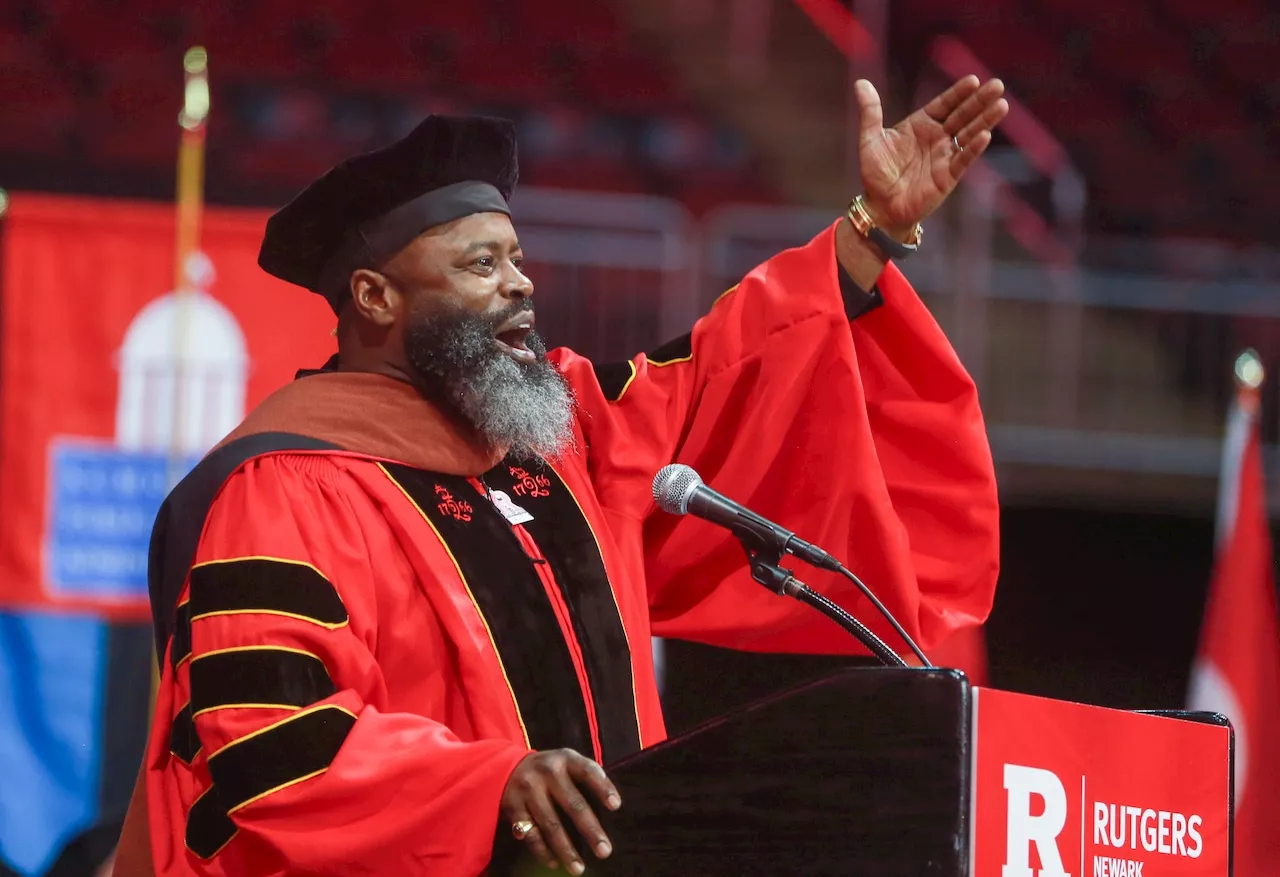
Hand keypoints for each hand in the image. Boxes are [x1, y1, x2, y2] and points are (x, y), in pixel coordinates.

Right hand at [501, 749, 620, 874]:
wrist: (506, 767)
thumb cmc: (549, 770)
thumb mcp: (566, 761)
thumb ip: (586, 774)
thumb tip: (613, 803)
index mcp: (565, 759)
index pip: (588, 771)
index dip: (602, 787)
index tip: (616, 806)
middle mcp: (547, 773)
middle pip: (572, 804)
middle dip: (590, 829)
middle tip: (604, 851)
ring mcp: (529, 790)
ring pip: (550, 824)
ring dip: (566, 849)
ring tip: (578, 868)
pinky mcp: (514, 807)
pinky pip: (530, 834)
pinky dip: (542, 851)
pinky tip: (554, 863)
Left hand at [854, 75, 1008, 235]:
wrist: (880, 207)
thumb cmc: (875, 174)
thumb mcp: (870, 139)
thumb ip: (870, 112)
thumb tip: (861, 83)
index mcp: (921, 124)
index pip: (944, 104)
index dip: (959, 93)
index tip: (973, 80)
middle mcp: (937, 137)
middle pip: (963, 115)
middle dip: (980, 100)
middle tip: (998, 85)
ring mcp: (945, 156)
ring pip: (969, 133)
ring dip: (985, 120)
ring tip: (1001, 105)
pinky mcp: (948, 176)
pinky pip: (963, 159)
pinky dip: (973, 148)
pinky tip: (985, 135)